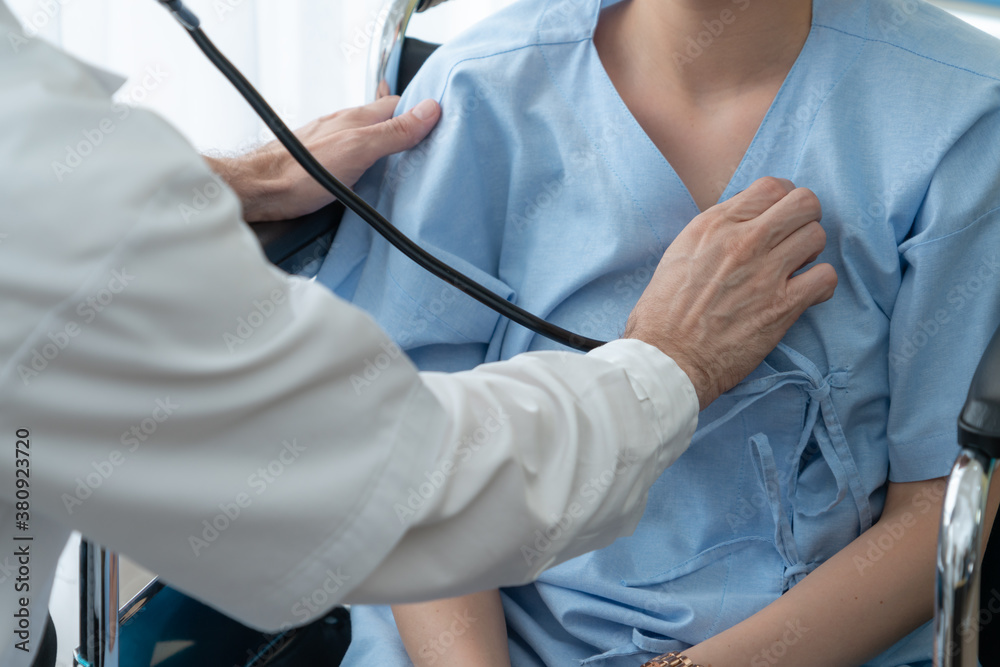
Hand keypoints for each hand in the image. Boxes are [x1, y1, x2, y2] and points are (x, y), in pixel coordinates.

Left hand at [205, 96, 440, 222]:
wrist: (258, 192)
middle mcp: (344, 126)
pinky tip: (372, 177)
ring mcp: (331, 143)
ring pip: (368, 138)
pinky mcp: (322, 163)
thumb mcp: (357, 150)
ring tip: (407, 161)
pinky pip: (354, 156)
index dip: (421, 111)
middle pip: (385, 121)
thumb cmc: (298, 174)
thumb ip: (394, 132)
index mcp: (356, 118)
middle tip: (429, 144)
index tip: (441, 123)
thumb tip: (429, 110)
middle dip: (407, 129)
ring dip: (388, 147)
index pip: (399, 105)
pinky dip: (369, 163)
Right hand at [624, 177, 836, 409]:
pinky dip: (820, 285)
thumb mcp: (680, 254)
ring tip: (795, 268)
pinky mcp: (782, 306)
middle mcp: (743, 242)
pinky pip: (825, 277)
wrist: (667, 359)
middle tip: (791, 238)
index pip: (770, 186)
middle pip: (804, 203)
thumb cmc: (663, 313)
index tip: (776, 217)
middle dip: (803, 218)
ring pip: (817, 235)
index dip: (781, 199)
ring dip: (811, 251)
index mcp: (713, 225)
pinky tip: (803, 294)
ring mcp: (765, 273)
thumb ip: (715, 233)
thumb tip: (743, 223)